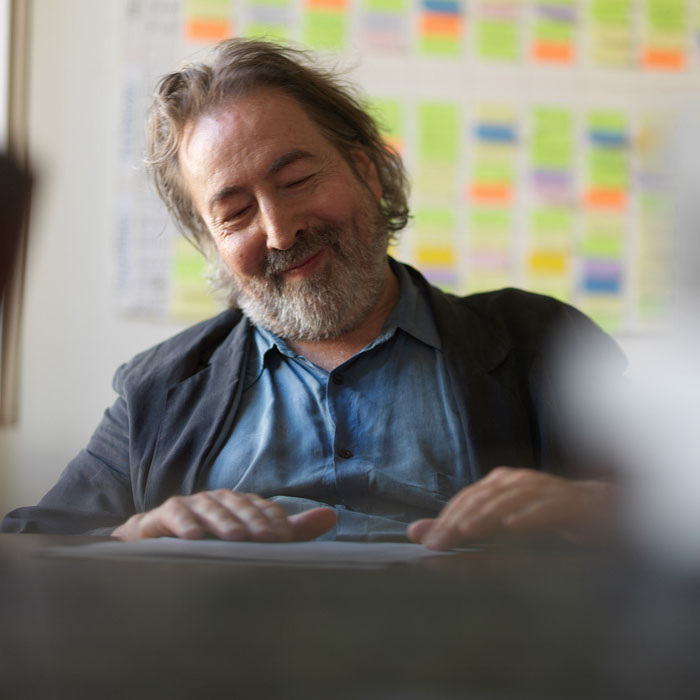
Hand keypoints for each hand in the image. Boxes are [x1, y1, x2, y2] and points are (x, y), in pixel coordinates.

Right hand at [112, 490, 336, 541]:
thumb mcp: (253, 540)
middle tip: (268, 540)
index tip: (286, 538)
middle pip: (238, 505)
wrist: (156, 552)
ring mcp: (190, 506)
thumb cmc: (212, 547)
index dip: (273, 520)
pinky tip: (191, 537)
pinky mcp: (161, 516)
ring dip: (222, 522)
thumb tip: (332, 516)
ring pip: (209, 508)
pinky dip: (182, 523)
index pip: (260, 507)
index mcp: (239, 505)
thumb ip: (290, 531)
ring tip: (235, 538)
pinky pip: (173, 514)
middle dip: (253, 521)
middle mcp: (217, 500)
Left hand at [407, 467, 616, 549]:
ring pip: (509, 500)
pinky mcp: (569, 503)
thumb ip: (460, 526)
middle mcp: (518, 481)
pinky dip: (528, 515)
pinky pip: (546, 507)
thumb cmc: (547, 513)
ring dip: (486, 515)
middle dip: (459, 519)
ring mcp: (544, 489)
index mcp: (501, 483)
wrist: (602, 508)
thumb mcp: (501, 519)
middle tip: (440, 542)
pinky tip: (513, 526)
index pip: (467, 498)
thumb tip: (414, 533)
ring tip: (467, 531)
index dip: (446, 518)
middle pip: (483, 498)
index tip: (428, 542)